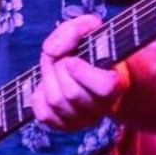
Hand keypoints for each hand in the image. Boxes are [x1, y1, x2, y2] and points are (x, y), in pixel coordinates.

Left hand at [32, 14, 128, 131]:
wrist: (94, 69)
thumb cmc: (92, 48)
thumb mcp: (89, 29)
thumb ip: (74, 30)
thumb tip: (51, 50)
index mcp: (116, 84)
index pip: (105, 87)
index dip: (82, 71)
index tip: (73, 59)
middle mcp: (102, 108)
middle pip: (72, 93)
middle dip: (58, 68)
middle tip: (61, 58)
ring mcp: (84, 120)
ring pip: (56, 102)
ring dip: (47, 78)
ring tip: (55, 68)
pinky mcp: (65, 126)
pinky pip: (43, 114)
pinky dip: (39, 95)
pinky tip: (50, 85)